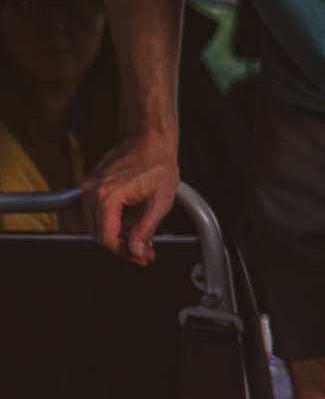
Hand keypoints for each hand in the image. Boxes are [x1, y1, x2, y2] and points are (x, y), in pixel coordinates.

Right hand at [82, 130, 179, 266]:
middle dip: (122, 247)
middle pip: (98, 234)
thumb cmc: (158, 166)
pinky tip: (134, 224)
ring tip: (142, 241)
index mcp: (107, 197)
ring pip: (97, 225)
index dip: (124, 253)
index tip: (141, 259)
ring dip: (117, 236)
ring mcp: (89, 187)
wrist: (150, 140)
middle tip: (144, 253)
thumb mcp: (160, 202)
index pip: (106, 238)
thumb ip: (146, 229)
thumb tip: (137, 252)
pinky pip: (98, 212)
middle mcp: (92, 192)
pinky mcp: (92, 184)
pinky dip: (113, 222)